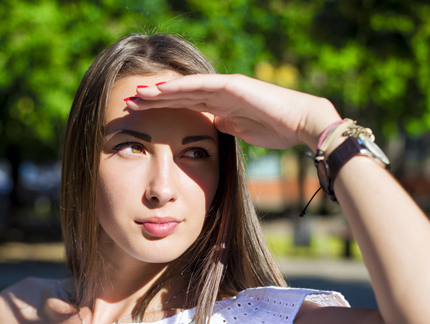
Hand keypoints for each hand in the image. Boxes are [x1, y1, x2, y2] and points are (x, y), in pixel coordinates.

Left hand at [128, 74, 340, 150]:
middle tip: (128, 101)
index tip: (139, 114)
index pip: (184, 105)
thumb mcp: (240, 131)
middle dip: (153, 98)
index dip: (161, 108)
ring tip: (137, 95)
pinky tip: (162, 90)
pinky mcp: (234, 86)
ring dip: (161, 92)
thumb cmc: (276, 129)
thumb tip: (209, 127)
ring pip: (186, 88)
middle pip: (179, 95)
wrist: (302, 122)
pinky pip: (203, 87)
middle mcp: (219, 92)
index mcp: (220, 104)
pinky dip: (181, 88)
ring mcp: (226, 87)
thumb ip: (223, 125)